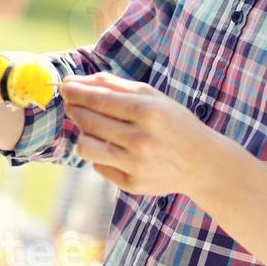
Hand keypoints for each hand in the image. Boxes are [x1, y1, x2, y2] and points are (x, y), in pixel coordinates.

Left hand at [63, 73, 217, 197]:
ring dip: (83, 134)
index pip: (99, 99)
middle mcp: (141, 140)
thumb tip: (76, 81)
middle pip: (88, 121)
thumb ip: (114, 85)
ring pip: (86, 147)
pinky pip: (98, 166)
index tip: (64, 86)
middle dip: (75, 109)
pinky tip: (115, 149)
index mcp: (148, 112)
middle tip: (74, 104)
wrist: (202, 163)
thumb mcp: (152, 97)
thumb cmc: (173, 122)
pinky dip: (101, 155)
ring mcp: (136, 165)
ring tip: (92, 128)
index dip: (76, 91)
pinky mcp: (132, 184)